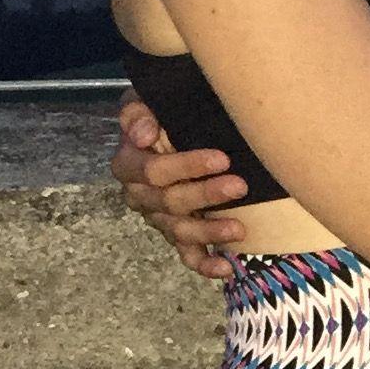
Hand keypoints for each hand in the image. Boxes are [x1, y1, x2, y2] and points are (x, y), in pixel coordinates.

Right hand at [112, 99, 251, 281]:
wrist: (169, 130)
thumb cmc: (160, 113)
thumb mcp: (144, 101)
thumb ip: (137, 112)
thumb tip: (144, 134)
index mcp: (129, 165)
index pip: (153, 171)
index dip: (186, 166)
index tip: (222, 158)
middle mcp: (140, 196)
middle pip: (170, 202)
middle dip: (206, 195)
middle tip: (240, 186)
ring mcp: (158, 218)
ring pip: (180, 231)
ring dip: (210, 231)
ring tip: (239, 230)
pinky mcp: (176, 235)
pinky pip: (187, 255)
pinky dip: (205, 264)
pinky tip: (227, 267)